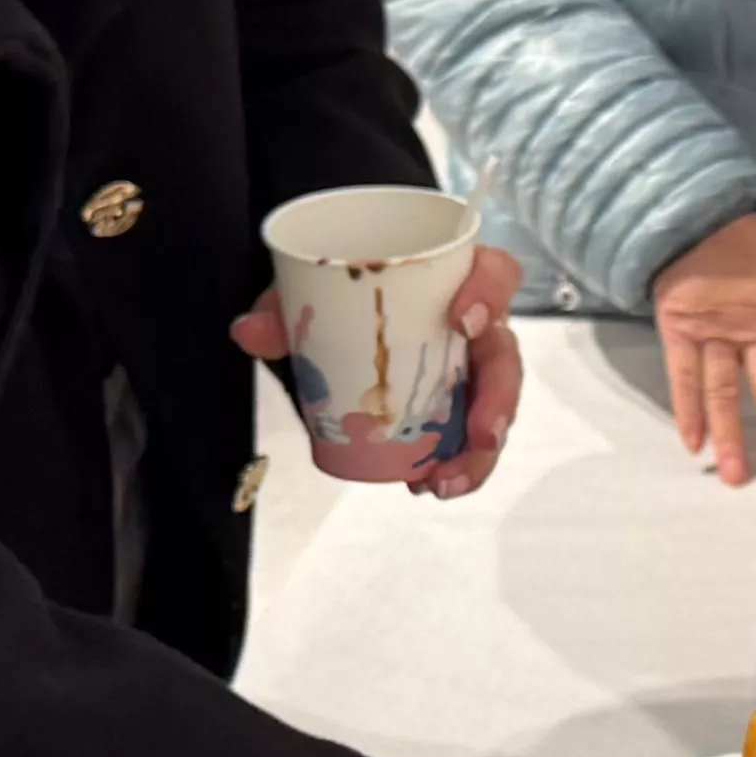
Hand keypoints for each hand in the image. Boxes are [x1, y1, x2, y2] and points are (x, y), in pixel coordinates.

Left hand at [231, 244, 524, 497]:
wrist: (339, 312)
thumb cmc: (344, 290)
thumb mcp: (312, 291)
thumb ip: (285, 306)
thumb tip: (250, 330)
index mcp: (454, 278)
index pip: (495, 272)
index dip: (490, 294)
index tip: (462, 321)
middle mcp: (474, 321)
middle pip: (505, 356)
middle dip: (499, 401)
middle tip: (480, 435)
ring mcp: (469, 366)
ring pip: (495, 405)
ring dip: (480, 451)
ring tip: (444, 482)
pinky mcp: (456, 402)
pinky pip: (471, 434)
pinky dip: (456, 463)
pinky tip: (428, 484)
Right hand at [653, 208, 755, 487]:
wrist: (699, 213)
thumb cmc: (749, 254)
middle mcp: (755, 326)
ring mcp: (715, 329)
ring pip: (724, 389)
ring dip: (729, 434)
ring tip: (734, 476)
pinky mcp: (680, 327)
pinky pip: (684, 375)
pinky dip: (688, 410)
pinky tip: (693, 444)